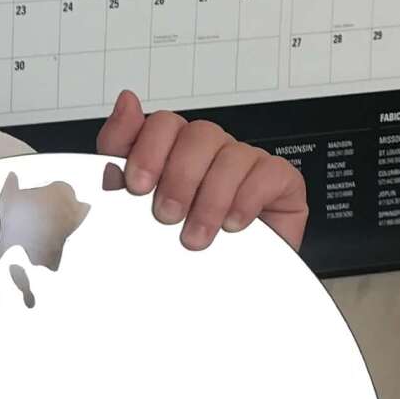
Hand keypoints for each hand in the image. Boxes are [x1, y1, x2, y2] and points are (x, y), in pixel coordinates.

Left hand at [95, 90, 307, 254]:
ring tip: (195, 236)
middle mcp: (210, 151)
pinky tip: (232, 224)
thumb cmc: (175, 249)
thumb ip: (120, 157)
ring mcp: (246, 162)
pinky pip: (269, 173)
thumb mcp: (131, 209)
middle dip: (179, 177)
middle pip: (199, 133)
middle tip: (166, 216)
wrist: (214, 295)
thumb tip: (126, 103)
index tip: (137, 184)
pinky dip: (247, 199)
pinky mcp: (279, 181)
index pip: (163, 124)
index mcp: (173, 150)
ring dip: (210, 198)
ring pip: (233, 153)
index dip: (149, 148)